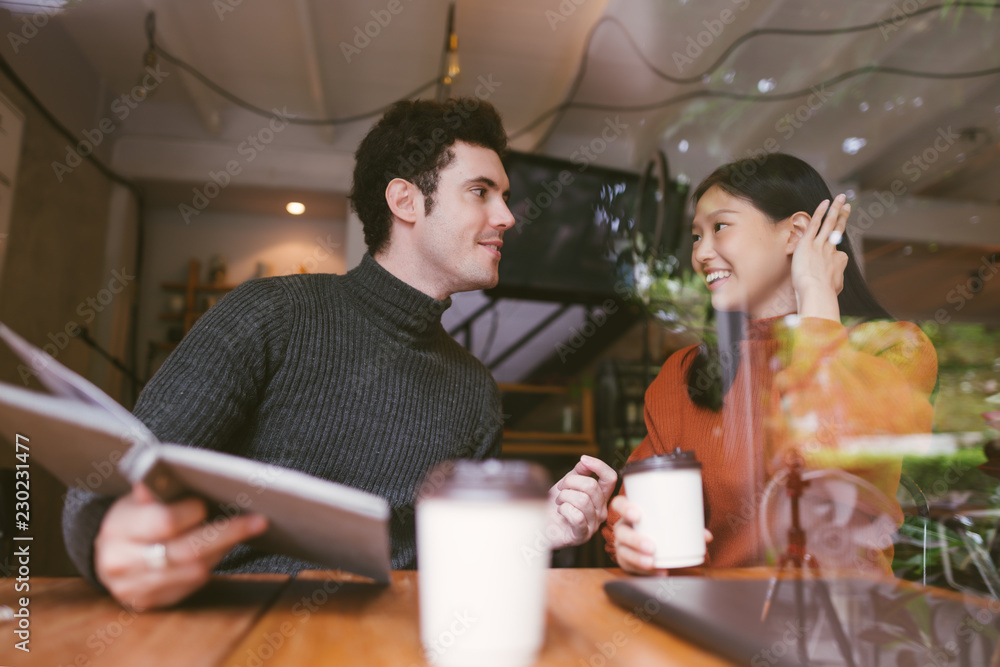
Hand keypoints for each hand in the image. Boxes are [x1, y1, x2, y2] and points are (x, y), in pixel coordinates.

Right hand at [94, 482, 267, 610]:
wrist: (108, 555)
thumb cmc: (132, 519)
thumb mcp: (136, 499)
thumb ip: (153, 489)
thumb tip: (164, 469)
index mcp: (119, 530)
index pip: (165, 522)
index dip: (192, 512)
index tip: (208, 503)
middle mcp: (123, 563)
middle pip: (187, 551)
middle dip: (228, 533)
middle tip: (258, 520)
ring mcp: (136, 588)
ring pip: (194, 570)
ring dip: (223, 549)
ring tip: (244, 530)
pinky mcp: (151, 603)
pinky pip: (191, 586)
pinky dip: (212, 565)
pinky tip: (222, 548)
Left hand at [547, 455, 616, 549]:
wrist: (541, 524)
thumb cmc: (556, 506)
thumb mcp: (568, 484)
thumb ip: (579, 472)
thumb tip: (585, 460)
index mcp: (600, 497)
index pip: (610, 478)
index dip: (599, 466)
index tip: (583, 459)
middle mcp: (601, 510)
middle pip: (592, 486)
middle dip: (570, 482)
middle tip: (560, 489)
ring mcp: (593, 524)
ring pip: (583, 500)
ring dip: (564, 497)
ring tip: (559, 501)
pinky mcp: (582, 535)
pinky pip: (577, 516)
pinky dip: (564, 510)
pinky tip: (560, 511)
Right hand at [610, 495, 712, 575]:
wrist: (654, 543)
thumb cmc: (662, 527)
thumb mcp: (671, 523)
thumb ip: (689, 528)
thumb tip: (707, 536)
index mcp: (630, 513)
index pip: (619, 504)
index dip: (625, 508)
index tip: (638, 515)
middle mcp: (622, 528)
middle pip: (621, 532)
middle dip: (635, 540)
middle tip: (652, 547)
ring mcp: (622, 546)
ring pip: (623, 552)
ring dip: (637, 559)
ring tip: (652, 562)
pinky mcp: (626, 562)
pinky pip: (630, 568)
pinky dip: (645, 573)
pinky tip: (659, 573)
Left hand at [791, 193, 849, 320]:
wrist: (816, 293)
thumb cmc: (822, 297)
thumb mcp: (831, 293)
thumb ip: (833, 286)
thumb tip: (833, 289)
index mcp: (839, 262)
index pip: (837, 252)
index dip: (833, 257)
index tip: (830, 267)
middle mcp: (832, 250)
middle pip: (839, 230)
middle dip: (843, 216)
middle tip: (847, 205)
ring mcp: (821, 245)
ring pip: (830, 223)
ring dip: (836, 209)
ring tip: (840, 197)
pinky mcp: (809, 243)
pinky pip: (815, 224)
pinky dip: (820, 212)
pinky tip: (825, 202)